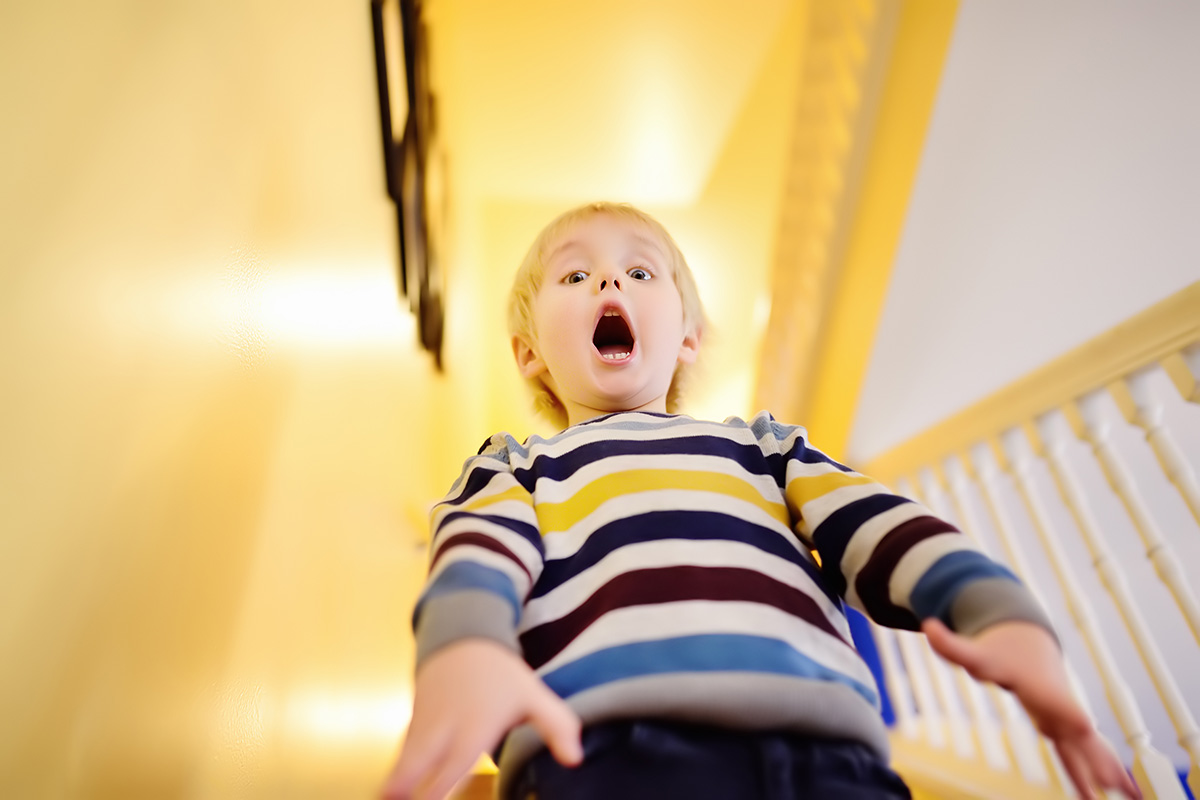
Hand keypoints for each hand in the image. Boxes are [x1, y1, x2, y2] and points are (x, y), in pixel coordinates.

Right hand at [380, 638, 582, 799]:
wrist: (461, 638)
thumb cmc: (500, 675)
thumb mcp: (533, 695)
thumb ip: (556, 726)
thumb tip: (575, 759)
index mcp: (476, 725)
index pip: (457, 761)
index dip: (440, 784)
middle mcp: (446, 727)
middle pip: (419, 759)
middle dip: (403, 780)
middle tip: (388, 798)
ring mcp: (425, 724)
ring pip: (406, 755)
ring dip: (396, 778)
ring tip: (385, 796)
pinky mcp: (413, 723)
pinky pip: (403, 749)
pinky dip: (398, 768)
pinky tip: (390, 789)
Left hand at [922, 619, 1139, 799]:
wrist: (1027, 639)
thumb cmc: (999, 648)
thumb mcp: (974, 649)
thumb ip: (951, 644)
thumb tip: (926, 624)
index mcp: (1039, 686)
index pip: (1055, 700)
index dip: (1067, 711)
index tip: (1084, 725)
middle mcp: (1056, 703)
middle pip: (1078, 731)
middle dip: (1096, 754)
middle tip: (1114, 780)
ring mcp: (1061, 716)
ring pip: (1084, 747)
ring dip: (1102, 769)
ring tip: (1123, 794)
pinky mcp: (1059, 726)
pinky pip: (1073, 755)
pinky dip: (1086, 773)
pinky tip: (1094, 797)